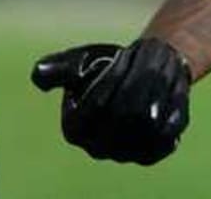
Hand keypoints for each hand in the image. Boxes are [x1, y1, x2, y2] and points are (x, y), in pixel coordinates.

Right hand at [31, 38, 189, 164]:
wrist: (139, 75)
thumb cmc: (104, 68)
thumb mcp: (81, 62)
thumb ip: (59, 68)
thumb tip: (38, 74)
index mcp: (75, 129)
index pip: (95, 106)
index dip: (111, 78)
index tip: (121, 56)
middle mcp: (98, 148)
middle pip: (124, 113)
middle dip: (137, 79)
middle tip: (145, 57)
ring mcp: (126, 154)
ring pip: (147, 122)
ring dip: (157, 88)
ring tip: (159, 67)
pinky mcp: (152, 153)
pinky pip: (166, 134)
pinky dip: (171, 108)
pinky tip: (170, 89)